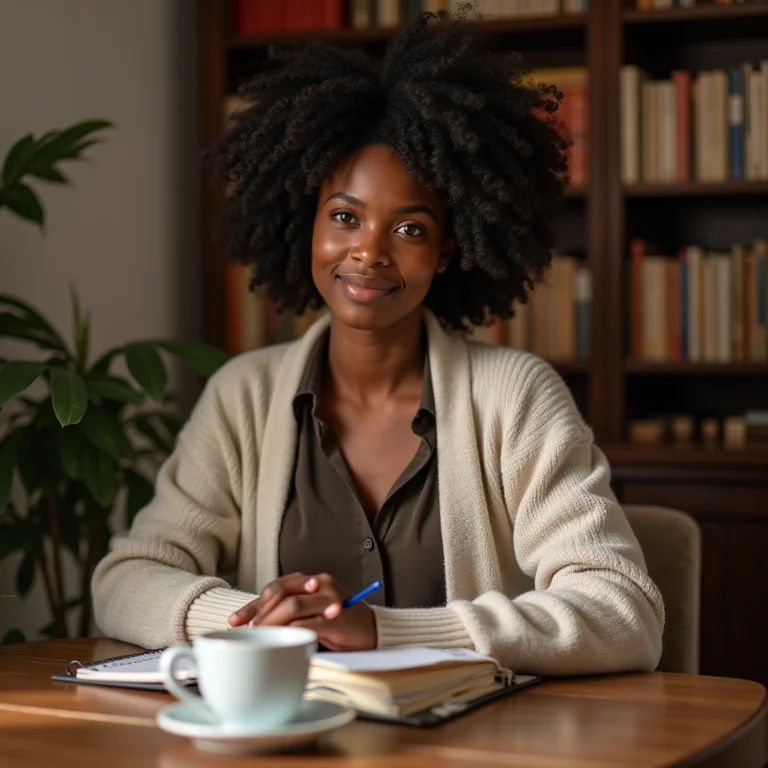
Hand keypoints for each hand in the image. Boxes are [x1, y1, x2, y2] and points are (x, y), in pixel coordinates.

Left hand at [228, 572, 376, 651]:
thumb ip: (291, 610)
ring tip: (262, 636)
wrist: (374, 630)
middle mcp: (320, 583)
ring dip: (272, 622)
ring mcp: (329, 599)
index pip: (276, 586)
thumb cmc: (339, 623)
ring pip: (292, 606)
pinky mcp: (337, 618)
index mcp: (311, 580)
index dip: (253, 603)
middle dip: (259, 612)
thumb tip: (256, 623)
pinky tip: (282, 641)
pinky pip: (309, 623)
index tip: (236, 621)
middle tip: (248, 631)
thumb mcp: (312, 611)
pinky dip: (292, 632)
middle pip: (281, 592)